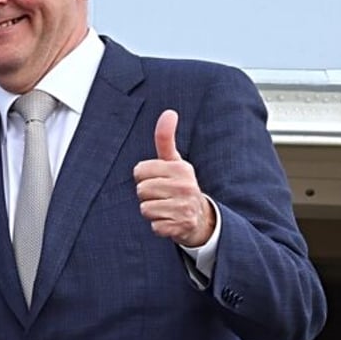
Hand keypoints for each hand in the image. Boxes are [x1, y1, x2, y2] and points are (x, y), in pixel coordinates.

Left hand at [134, 110, 214, 246]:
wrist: (200, 218)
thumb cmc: (180, 185)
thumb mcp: (174, 162)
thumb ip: (166, 138)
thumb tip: (169, 112)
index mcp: (181, 168)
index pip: (140, 170)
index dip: (144, 176)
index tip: (158, 179)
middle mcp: (185, 187)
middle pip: (141, 190)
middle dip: (147, 195)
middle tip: (163, 196)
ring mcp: (184, 208)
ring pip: (145, 208)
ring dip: (152, 211)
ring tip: (166, 208)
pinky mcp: (180, 227)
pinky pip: (154, 226)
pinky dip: (159, 226)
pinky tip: (170, 221)